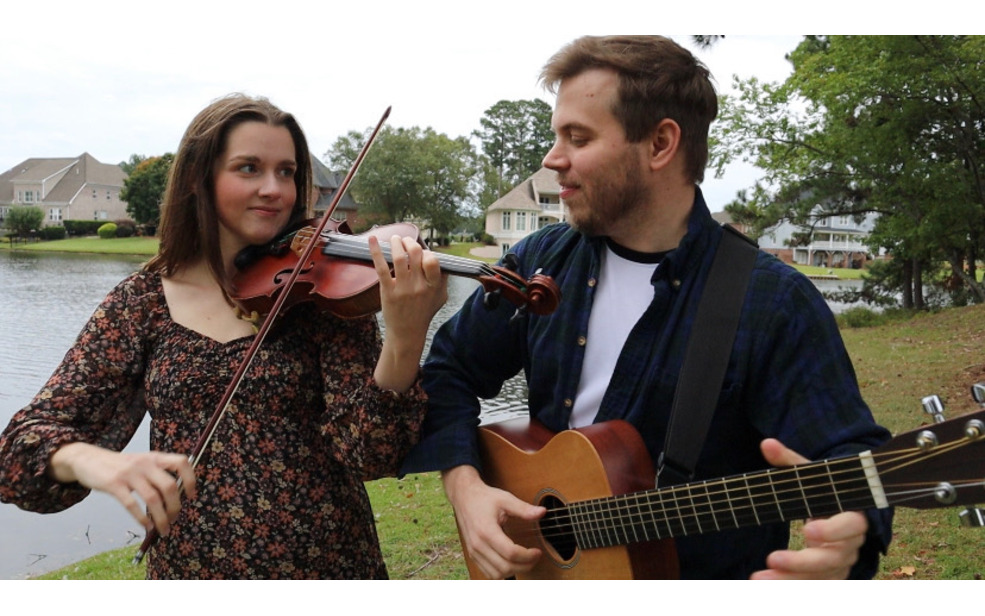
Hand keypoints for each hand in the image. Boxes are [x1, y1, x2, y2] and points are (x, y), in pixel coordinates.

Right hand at [49, 442, 196, 536]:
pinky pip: (132, 505)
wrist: (88, 459)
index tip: (191, 496)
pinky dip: (142, 519)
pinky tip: (146, 527)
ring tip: (163, 529)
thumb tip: (176, 498)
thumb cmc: (120, 465)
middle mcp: (145, 463)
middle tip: (174, 519)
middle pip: (169, 486)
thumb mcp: (142, 462)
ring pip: (153, 499)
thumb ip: (157, 474)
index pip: (182, 463)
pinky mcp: (114, 484)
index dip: (190, 479)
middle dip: (175, 507)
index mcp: (155, 457)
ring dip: (161, 518)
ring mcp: (129, 473)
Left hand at [369, 234, 446, 391]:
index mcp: (433, 286)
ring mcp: (403, 288)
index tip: (420, 252)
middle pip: (416, 253)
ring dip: (396, 242)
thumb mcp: (441, 297)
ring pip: (399, 257)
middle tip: (405, 241)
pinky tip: (373, 239)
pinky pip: (381, 267)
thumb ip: (443, 279)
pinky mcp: (388, 291)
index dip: (426, 251)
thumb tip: (441, 260)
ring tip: (395, 239)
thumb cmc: (424, 313)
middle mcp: (419, 286)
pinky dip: (376, 251)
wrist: (407, 333)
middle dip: (410, 242)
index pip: (432, 260)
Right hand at [443, 465, 544, 578]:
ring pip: (496, 574)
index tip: (538, 551)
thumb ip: (524, 509)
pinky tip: (512, 563)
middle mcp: (478, 545)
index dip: (528, 556)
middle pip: (505, 567)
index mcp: (486, 531)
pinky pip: (488, 573)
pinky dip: (502, 573)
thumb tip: (542, 512)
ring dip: (514, 571)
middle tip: (535, 557)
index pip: (510, 553)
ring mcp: (474, 552)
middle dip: (524, 566)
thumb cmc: (484, 498)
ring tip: (525, 561)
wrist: (464, 497)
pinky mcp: (473, 555)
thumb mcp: (505, 499)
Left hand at [750, 438, 866, 579]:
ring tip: (759, 578)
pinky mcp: (829, 577)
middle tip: (772, 559)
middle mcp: (849, 545)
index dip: (832, 530)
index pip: (850, 526)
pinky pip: (812, 587)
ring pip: (819, 579)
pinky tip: (765, 585)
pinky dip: (789, 587)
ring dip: (789, 581)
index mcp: (852, 516)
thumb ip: (790, 461)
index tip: (808, 529)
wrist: (841, 513)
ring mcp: (839, 564)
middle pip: (831, 559)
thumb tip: (766, 443)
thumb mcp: (810, 475)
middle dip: (801, 562)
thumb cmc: (825, 492)